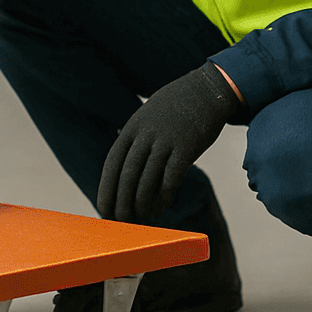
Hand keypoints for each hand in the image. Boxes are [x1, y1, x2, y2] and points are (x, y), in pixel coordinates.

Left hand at [97, 63, 243, 221]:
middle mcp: (145, 135)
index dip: (106, 189)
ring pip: (147, 181)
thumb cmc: (178, 106)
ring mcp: (166, 141)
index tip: (104, 209)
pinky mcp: (187, 148)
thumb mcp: (148, 115)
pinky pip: (171, 179)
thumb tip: (128, 167)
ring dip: (143, 205)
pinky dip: (164, 197)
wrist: (208, 89)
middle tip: (122, 222)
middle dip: (122, 203)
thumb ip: (137, 138)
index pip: (112, 164)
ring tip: (143, 218)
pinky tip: (164, 207)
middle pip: (127, 176)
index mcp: (133, 128)